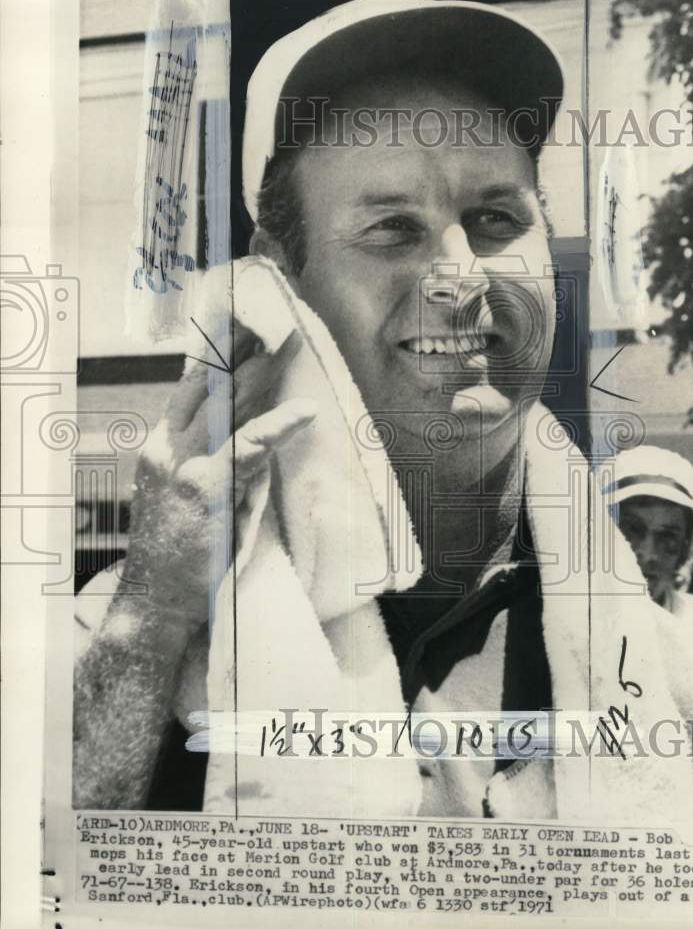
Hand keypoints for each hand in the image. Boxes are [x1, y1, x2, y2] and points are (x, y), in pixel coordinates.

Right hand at [122, 326, 314, 637]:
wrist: (152, 602)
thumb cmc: (174, 554)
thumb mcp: (179, 497)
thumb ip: (207, 460)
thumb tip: (249, 433)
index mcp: (160, 447)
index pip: (189, 390)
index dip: (216, 358)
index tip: (240, 331)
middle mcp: (166, 449)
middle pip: (208, 388)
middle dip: (240, 355)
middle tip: (270, 327)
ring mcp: (183, 467)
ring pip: (228, 409)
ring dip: (261, 376)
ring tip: (286, 347)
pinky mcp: (204, 490)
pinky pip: (249, 449)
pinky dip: (279, 427)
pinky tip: (303, 411)